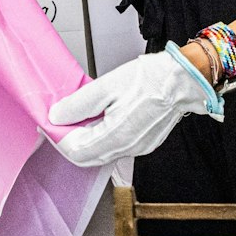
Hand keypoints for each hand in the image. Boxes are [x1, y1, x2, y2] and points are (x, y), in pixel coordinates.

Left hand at [47, 49, 221, 167]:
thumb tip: (57, 116)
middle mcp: (128, 148)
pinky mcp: (144, 143)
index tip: (50, 123)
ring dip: (84, 139)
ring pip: (100, 153)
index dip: (58, 137)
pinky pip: (114, 147)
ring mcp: (137, 148)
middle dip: (68, 140)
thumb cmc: (152, 78)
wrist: (185, 79)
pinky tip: (98, 119)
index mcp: (117, 137)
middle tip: (59, 120)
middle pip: (86, 157)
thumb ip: (78, 104)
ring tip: (78, 117)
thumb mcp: (107, 85)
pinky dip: (100, 137)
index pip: (75, 151)